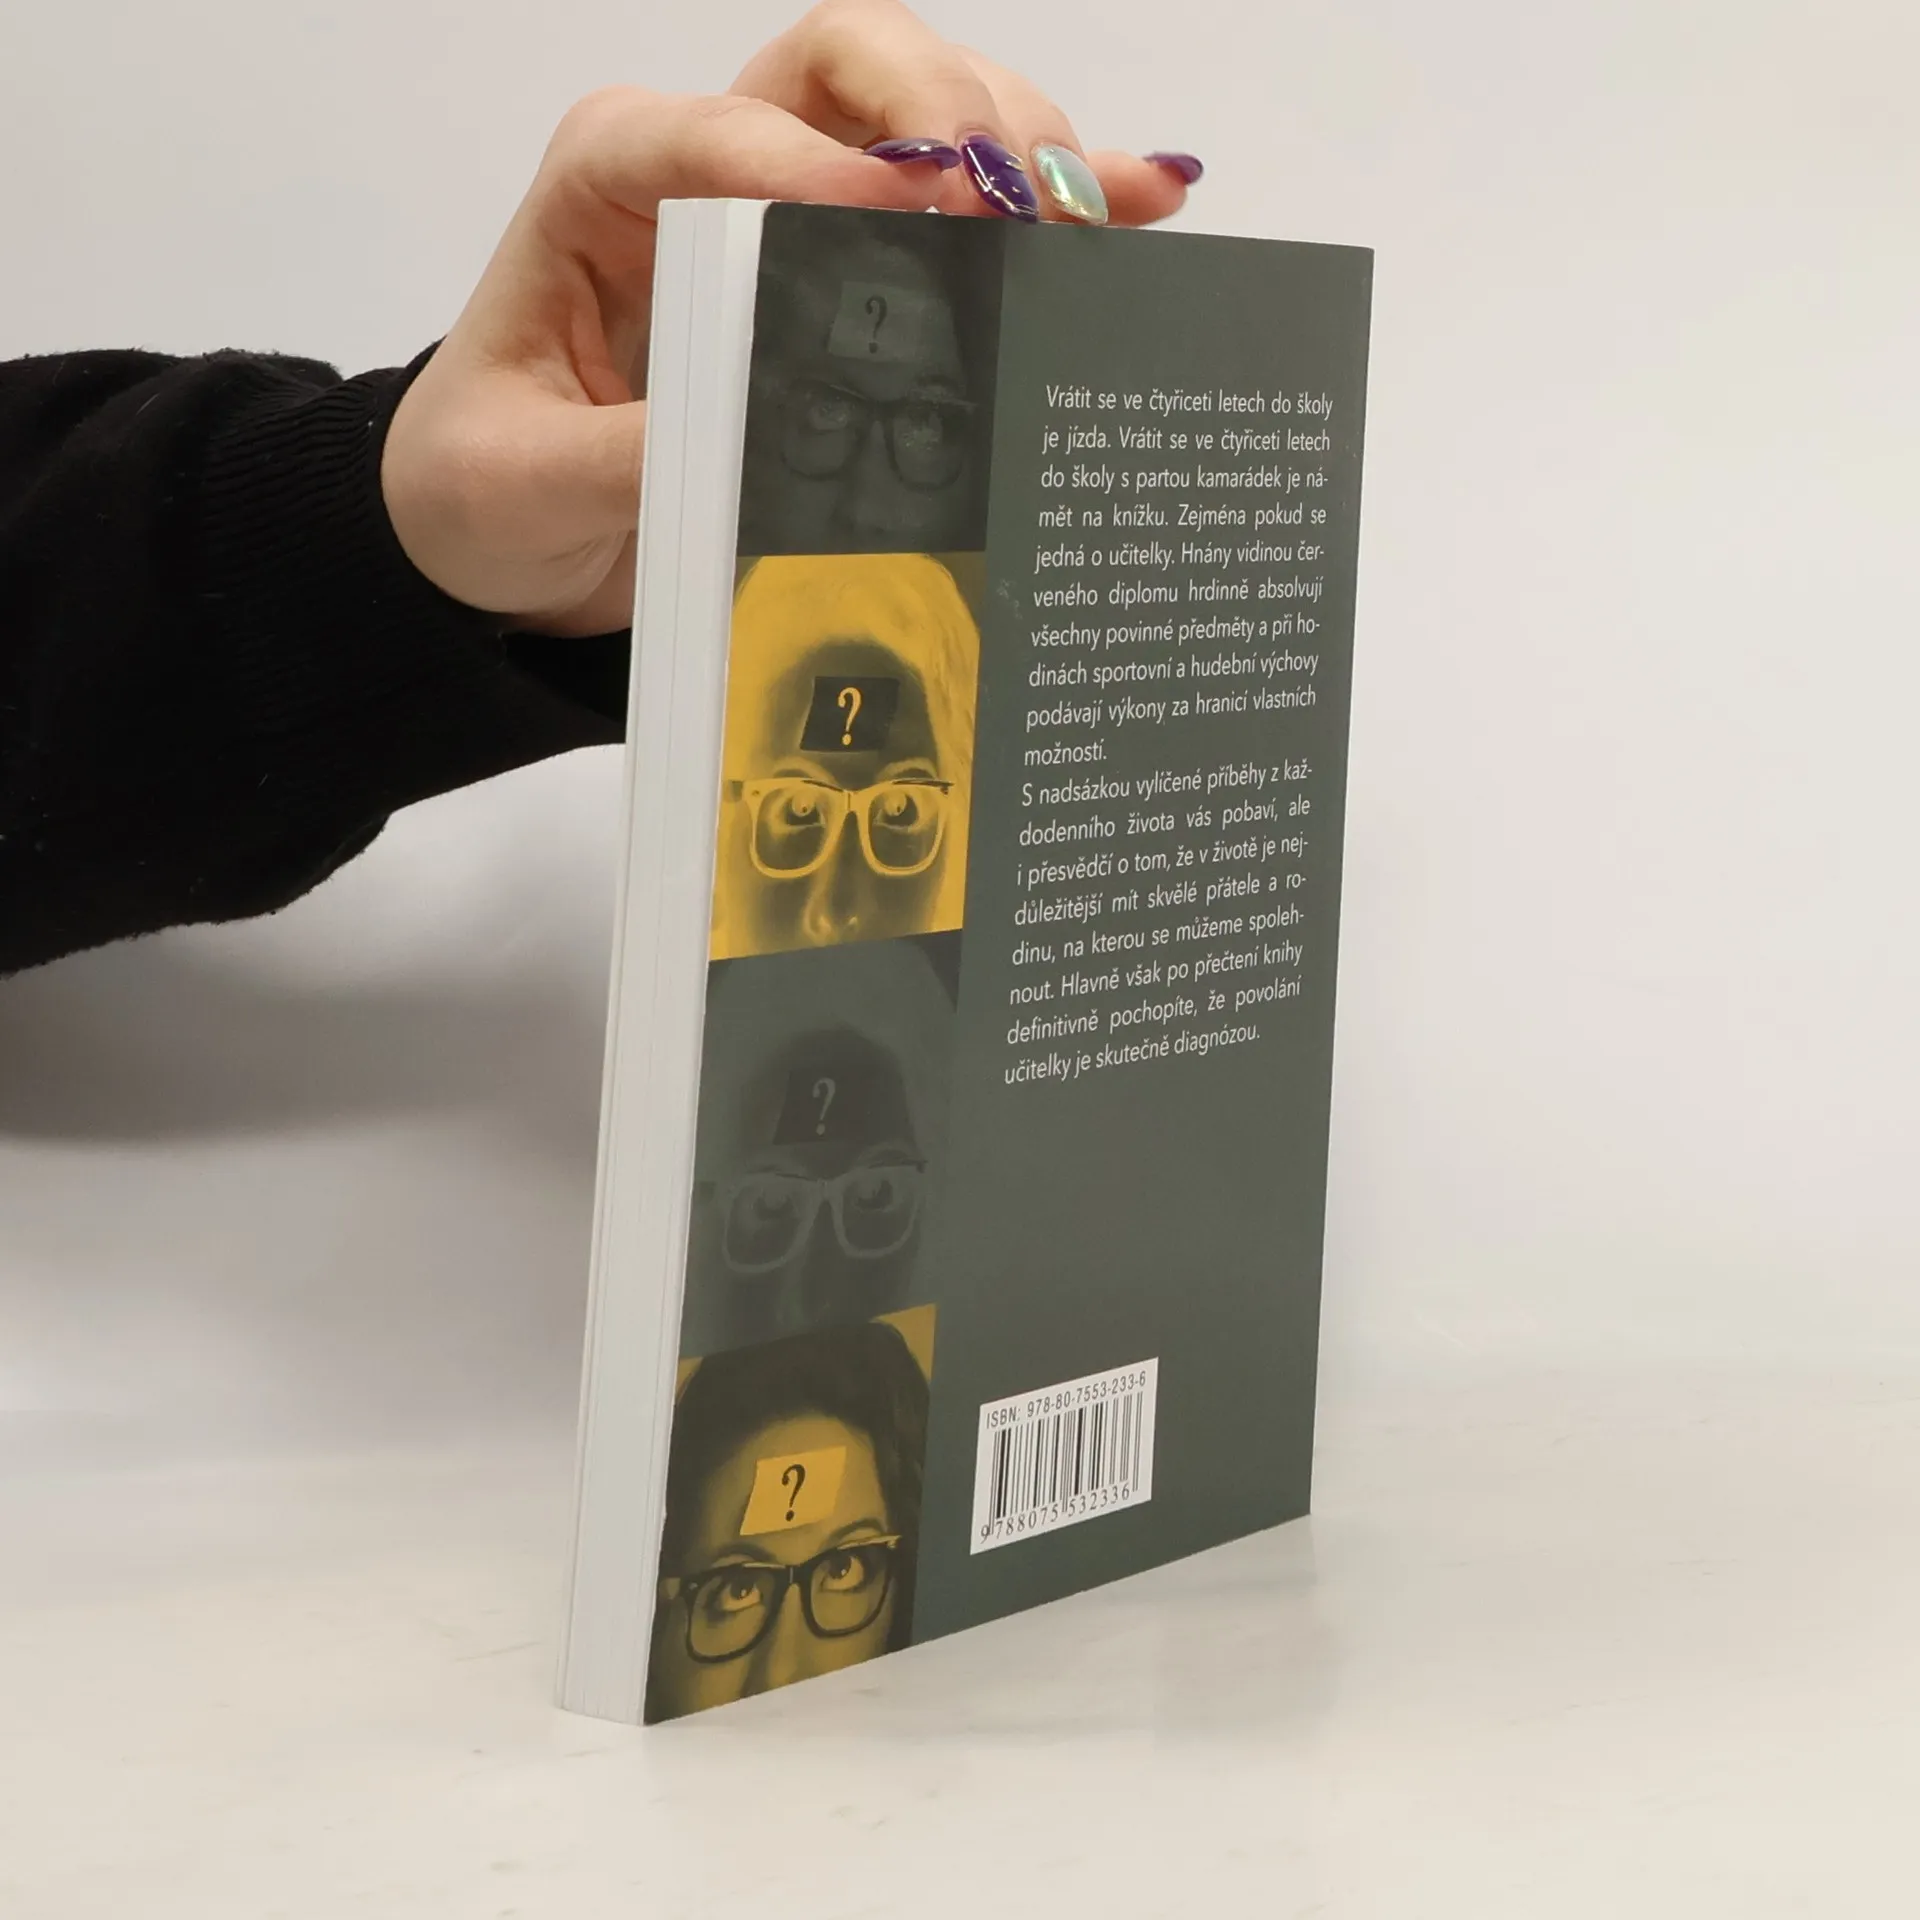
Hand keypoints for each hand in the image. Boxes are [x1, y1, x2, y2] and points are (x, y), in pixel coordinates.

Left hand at [383, 0, 1195, 637]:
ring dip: (1014, 148)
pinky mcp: (856, 264)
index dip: (819, 163)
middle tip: (1002, 204)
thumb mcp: (527, 483)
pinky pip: (965, 203)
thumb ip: (624, 456)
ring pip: (925, 107)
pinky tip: (1142, 203)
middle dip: (938, 110)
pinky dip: (1056, 194)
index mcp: (611, 180)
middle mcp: (714, 162)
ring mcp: (796, 200)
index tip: (905, 219)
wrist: (508, 527)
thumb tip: (758, 441)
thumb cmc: (491, 483)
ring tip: (1078, 227)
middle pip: (847, 62)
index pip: (719, 129)